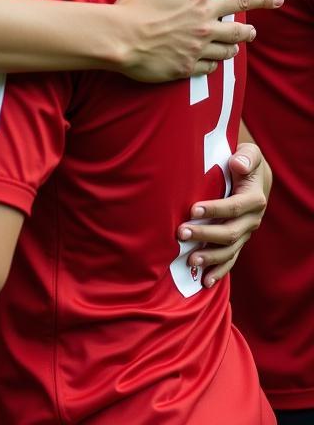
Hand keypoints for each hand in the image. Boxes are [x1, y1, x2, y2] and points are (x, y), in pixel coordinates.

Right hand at [115, 0, 283, 80]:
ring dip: (241, 37)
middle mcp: (204, 20)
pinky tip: (217, 58)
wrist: (119, 39)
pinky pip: (212, 64)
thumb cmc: (133, 6)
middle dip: (263, 0)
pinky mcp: (188, 64)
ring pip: (231, 42)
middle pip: (240, 9)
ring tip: (247, 36)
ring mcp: (199, 44)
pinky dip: (217, 59)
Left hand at [178, 141, 269, 287]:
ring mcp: (245, 233)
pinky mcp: (237, 241)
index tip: (193, 209)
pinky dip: (219, 271)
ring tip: (190, 259)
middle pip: (230, 233)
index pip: (234, 207)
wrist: (254, 177)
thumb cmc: (246, 162)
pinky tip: (205, 281)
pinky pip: (230, 259)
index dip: (215, 209)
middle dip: (205, 234)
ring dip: (210, 257)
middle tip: (180, 233)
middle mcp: (252, 220)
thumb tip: (238, 164)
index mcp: (254, 199)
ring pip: (229, 250)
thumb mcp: (251, 154)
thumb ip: (247, 157)